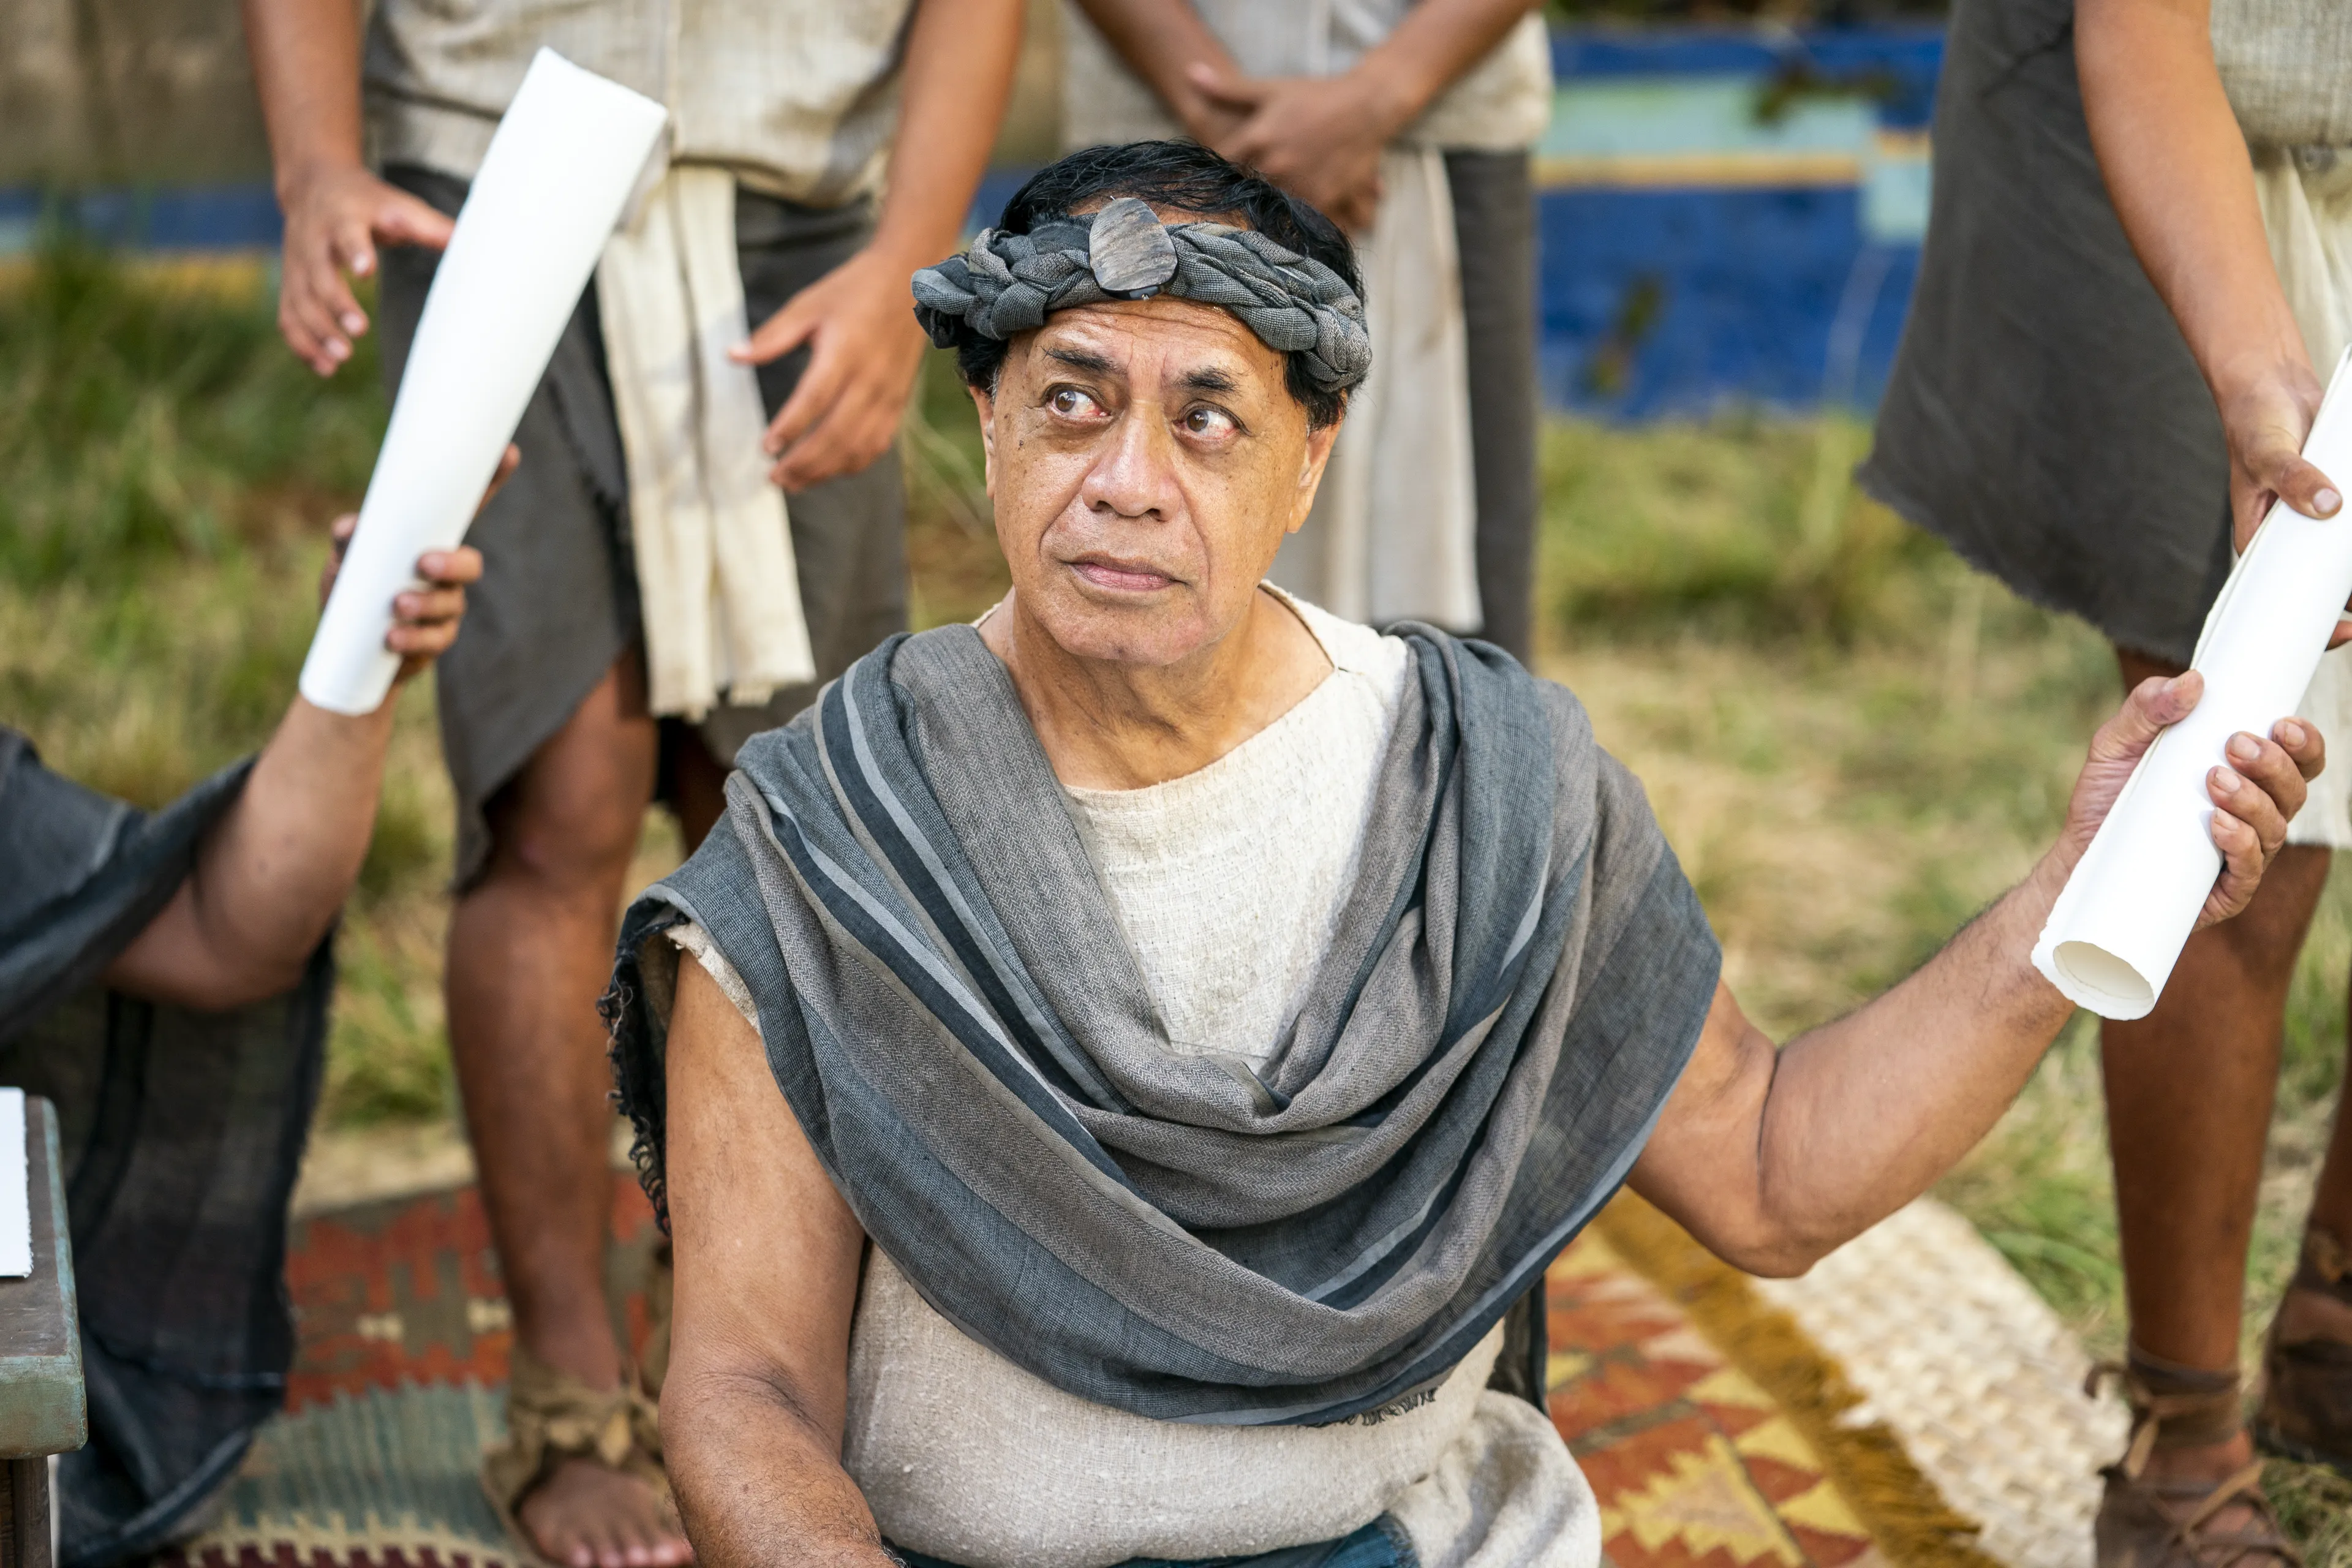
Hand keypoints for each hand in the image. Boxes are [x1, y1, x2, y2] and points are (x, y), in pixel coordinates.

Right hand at [275, 161, 454, 375]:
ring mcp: (297, 264)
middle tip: (360, 330)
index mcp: (342, 218)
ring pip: (300, 301)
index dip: (355, 251)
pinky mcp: (291, 283)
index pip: (346, 234)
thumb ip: (429, 226)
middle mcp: (313, 241)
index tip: (366, 271)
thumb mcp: (396, 205)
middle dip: (337, 304)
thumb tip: (468, 241)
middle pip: (319, 275)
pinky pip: (289, 316)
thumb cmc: (367, 202)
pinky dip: (303, 343)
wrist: (314, 185)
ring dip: (318, 331)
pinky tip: (326, 368)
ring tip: (342, 358)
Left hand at [317, 446, 511, 680]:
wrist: (346, 650)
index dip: (491, 482)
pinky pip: (436, 639)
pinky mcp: (436, 640)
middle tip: (423, 565)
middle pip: (469, 564)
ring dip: (426, 604)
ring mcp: (446, 607)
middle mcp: (445, 572)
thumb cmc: (350, 593)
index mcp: (429, 541)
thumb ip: (349, 541)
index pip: (465, 509)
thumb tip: (350, 530)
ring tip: (396, 607)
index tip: (509, 452)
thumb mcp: (344, 562)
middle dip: (452, 564)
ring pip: (452, 603)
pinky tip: (392, 638)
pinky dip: (414, 638)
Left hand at [731, 246, 929, 491]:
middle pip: (836, 433)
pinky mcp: (898, 403)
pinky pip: (877, 444)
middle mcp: (870, 379)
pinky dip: (852, 464)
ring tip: (794, 484)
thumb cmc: (853, 291)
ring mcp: (888, 395)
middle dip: (804, 462)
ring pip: (857, 446)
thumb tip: (732, 356)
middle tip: (773, 478)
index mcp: (845, 351)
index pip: (815, 399)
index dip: (791, 427)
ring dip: (825, 471)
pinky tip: (829, 472)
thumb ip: (771, 336)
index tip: (766, 448)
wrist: (910, 283)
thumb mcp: (808, 304)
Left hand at [1188, 64, 1400, 233]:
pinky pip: (1301, 223)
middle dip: (1232, 205)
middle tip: (1220, 219)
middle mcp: (1276, 164)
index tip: (1206, 186)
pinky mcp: (1324, 200)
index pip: (1220, 166)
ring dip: (1261, 222)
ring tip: (1252, 233)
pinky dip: (1293, 231)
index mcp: (1257, 138)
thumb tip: (1189, 74)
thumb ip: (1228, 90)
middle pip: (1241, 196)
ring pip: (1269, 214)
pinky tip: (1285, 237)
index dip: (1211, 177)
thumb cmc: (1314, 95)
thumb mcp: (1270, 89)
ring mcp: (1301, 184)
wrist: (1367, 105)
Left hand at [2051, 670, 2324, 924]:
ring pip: (2276, 827)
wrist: (2076, 856)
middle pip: (2294, 789)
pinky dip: (2240, 843)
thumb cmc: (2107, 797)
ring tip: (2214, 781)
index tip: (2285, 723)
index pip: (2296, 757)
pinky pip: (2248, 870)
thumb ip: (2146, 708)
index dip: (2304, 741)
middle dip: (2274, 764)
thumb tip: (2191, 681)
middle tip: (2235, 745)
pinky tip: (2218, 824)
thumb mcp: (2116, 744)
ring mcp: (2240, 853)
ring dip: (2253, 800)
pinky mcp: (2221, 891)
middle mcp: (2252, 813)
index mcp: (2242, 774)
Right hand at [2214, 363, 2351, 643]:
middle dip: (2348, 601)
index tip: (2346, 632)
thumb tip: (2331, 505)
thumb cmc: (2254, 423)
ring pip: (2341, 558)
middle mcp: (2289, 536)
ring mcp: (2315, 518)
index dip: (2312, 621)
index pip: (2281, 595)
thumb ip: (2296, 478)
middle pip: (2319, 585)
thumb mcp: (2269, 453)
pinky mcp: (2337, 497)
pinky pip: (2350, 529)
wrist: (2273, 386)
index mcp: (2260, 540)